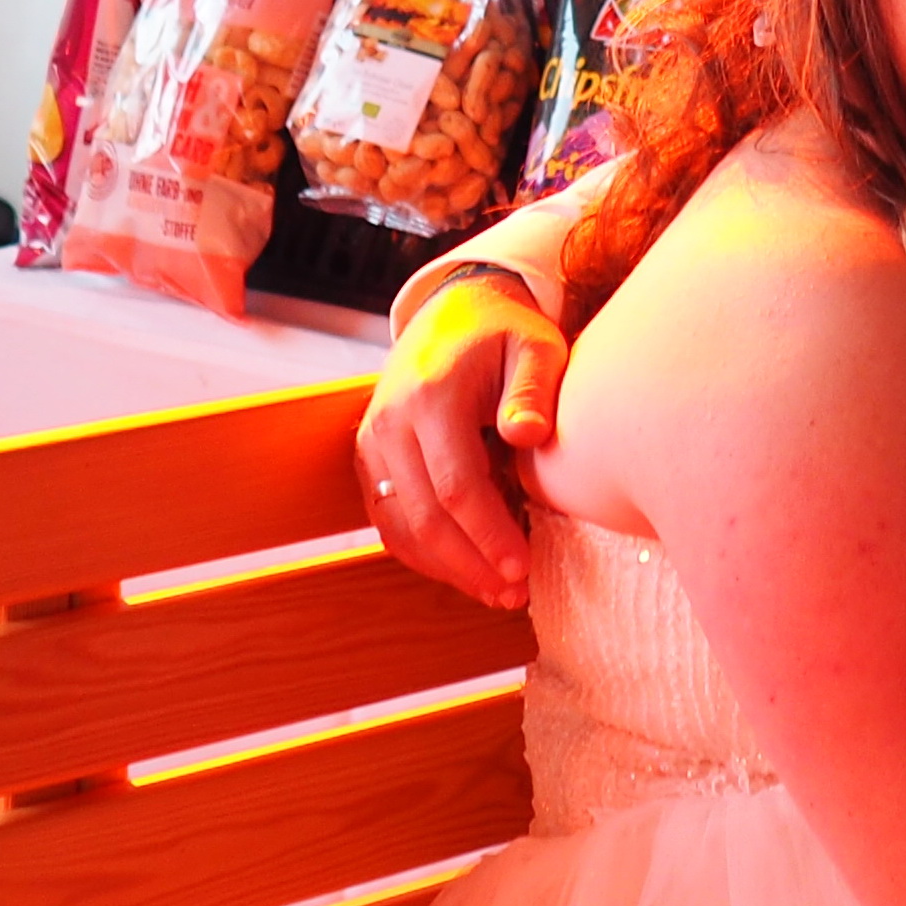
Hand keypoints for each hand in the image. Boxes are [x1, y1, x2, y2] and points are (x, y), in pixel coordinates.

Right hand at [356, 267, 567, 607]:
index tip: (522, 567)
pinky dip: (425, 553)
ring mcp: (372, 442)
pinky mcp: (370, 458)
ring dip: (448, 568)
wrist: (453, 312)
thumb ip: (534, 389)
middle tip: (515, 593)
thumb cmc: (506, 334)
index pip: (455, 484)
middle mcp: (390, 421)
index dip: (487, 533)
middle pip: (423, 515)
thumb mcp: (536, 346)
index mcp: (431, 395)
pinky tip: (467, 571)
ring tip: (498, 593)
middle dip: (470, 563)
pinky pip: (390, 520)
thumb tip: (527, 435)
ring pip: (400, 527)